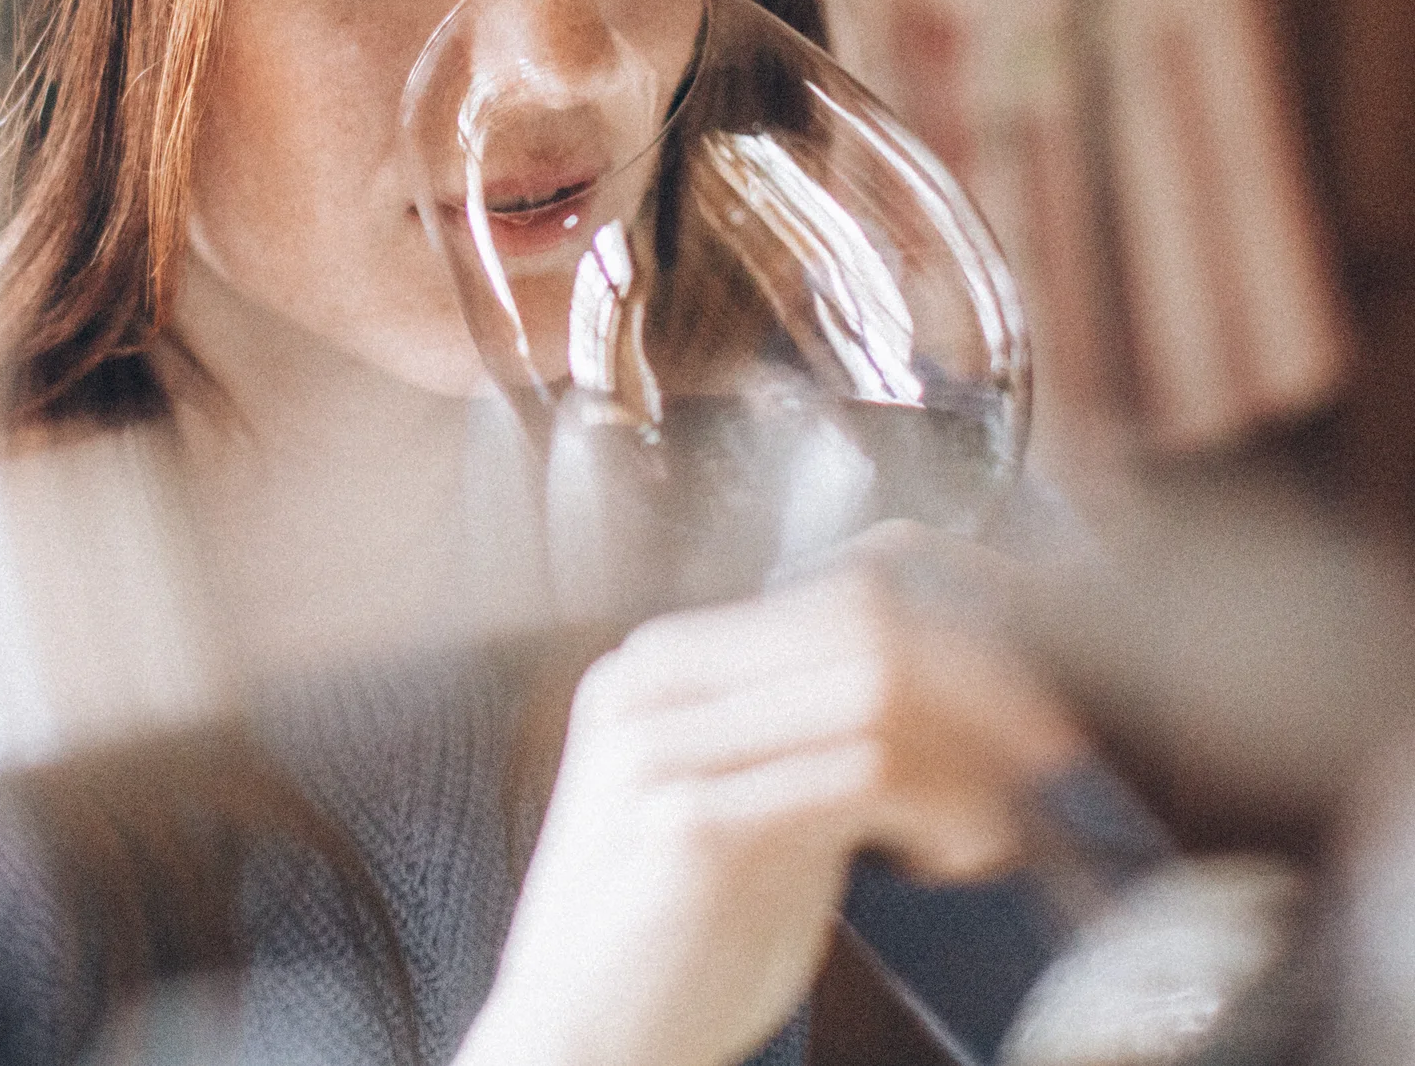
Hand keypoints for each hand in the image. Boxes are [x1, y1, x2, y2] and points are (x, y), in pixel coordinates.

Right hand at [459, 552, 1084, 1065]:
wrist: (577, 1042)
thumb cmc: (670, 940)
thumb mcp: (744, 808)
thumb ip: (807, 744)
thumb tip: (942, 705)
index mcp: (663, 666)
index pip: (831, 602)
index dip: (945, 638)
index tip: (1023, 693)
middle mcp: (656, 683)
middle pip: (857, 629)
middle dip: (975, 682)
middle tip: (1046, 742)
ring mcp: (667, 745)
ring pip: (868, 693)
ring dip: (965, 753)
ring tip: (999, 819)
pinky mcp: (692, 822)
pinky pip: (857, 775)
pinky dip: (938, 806)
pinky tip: (953, 854)